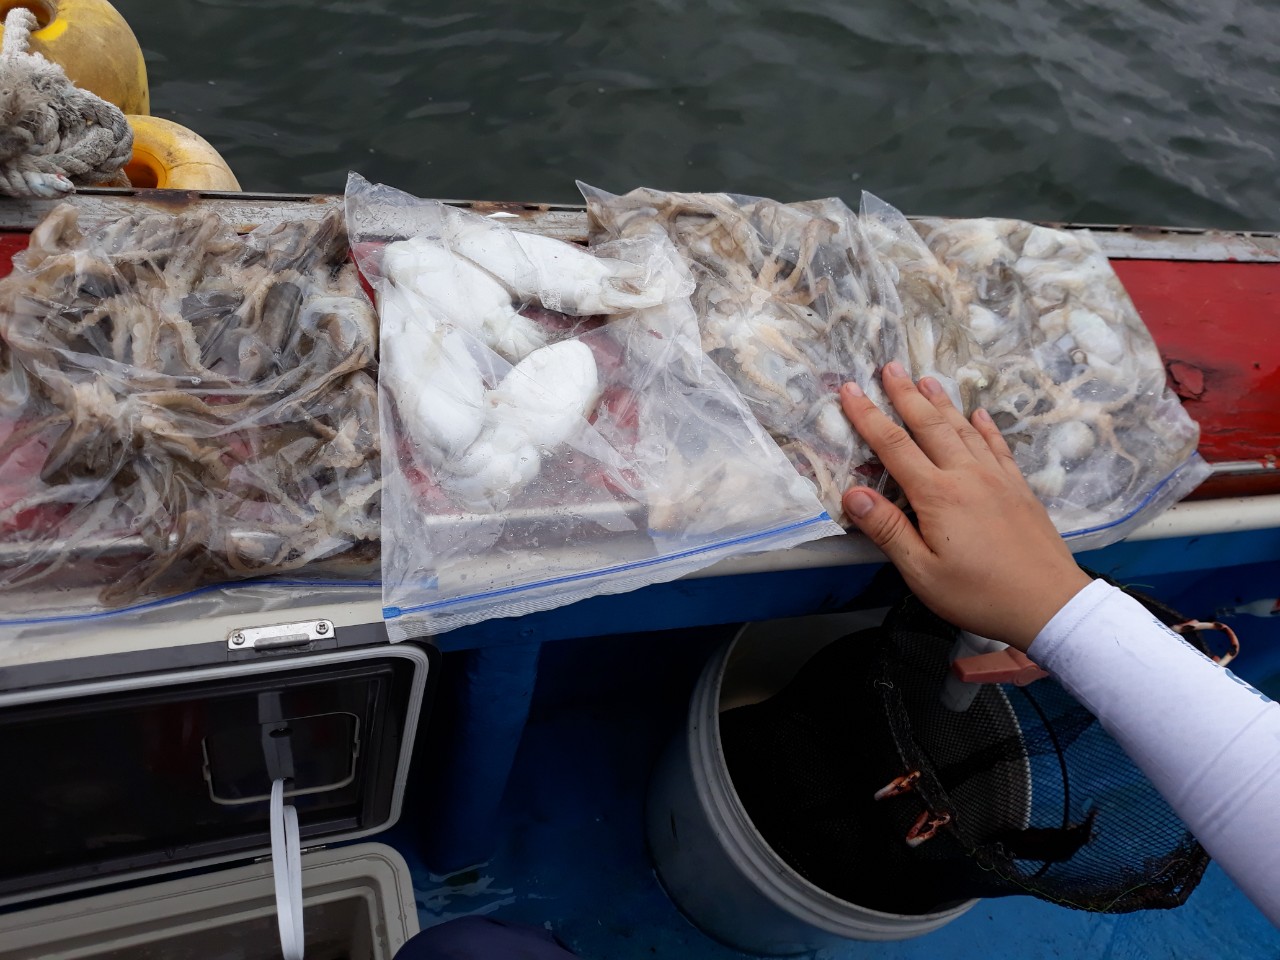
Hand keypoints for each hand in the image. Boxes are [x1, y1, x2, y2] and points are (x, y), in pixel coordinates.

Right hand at [840, 362, 1091, 651]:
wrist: (1050, 604)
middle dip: (906, 394)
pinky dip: (985, 427)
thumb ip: (888, 530)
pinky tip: (979, 414)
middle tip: (889, 366)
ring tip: (927, 378)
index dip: (868, 416)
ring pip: (964, 429)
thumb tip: (853, 494)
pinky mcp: (1019, 489)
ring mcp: (997, 479)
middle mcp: (967, 475)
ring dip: (942, 402)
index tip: (850, 389)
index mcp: (937, 495)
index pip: (893, 446)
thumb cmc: (980, 595)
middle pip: (930, 425)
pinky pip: (998, 446)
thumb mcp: (922, 572)